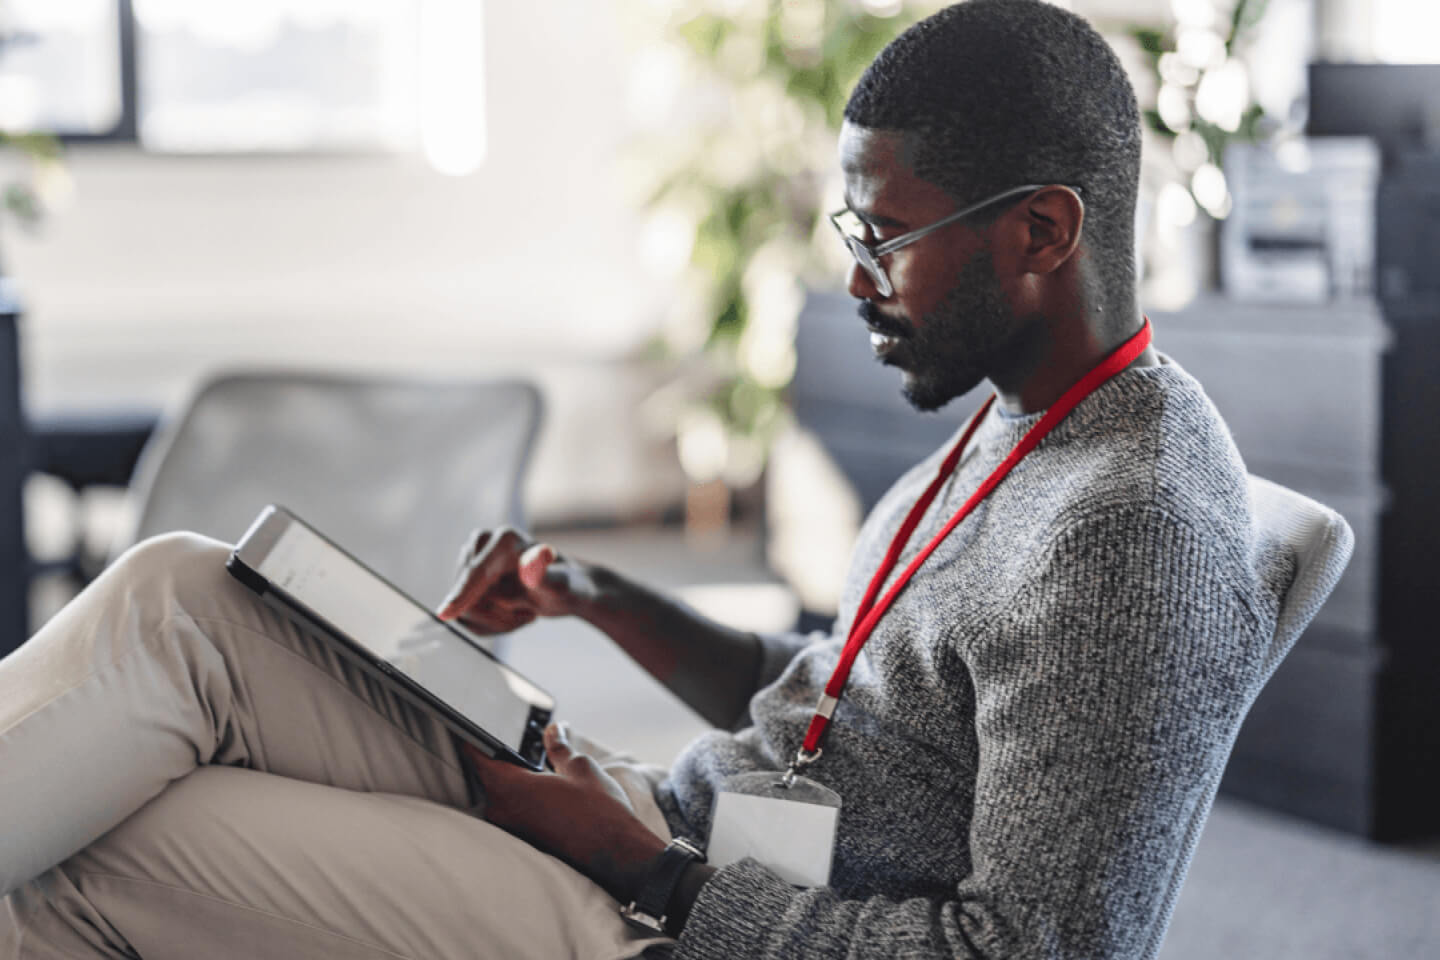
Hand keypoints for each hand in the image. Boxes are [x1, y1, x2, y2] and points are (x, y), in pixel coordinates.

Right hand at [436, 527, 596, 632]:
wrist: (563, 586)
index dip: (462, 594)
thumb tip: (535, 558)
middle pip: (468, 596)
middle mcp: (482, 543)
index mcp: (504, 540)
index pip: (476, 573)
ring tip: (523, 612)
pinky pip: (466, 615)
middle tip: (530, 615)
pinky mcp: (466, 578)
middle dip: (498, 617)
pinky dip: (489, 624)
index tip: (445, 614)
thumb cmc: (565, 584)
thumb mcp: (561, 584)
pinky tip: (510, 613)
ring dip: (496, 622)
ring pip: (465, 609)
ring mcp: (471, 560)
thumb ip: (544, 574)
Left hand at [462, 724, 666, 903]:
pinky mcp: (523, 839)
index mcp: (509, 787)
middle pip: (487, 774)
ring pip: (500, 793)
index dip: (474, 736)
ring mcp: (510, 828)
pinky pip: (512, 809)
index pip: (476, 755)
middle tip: (518, 739)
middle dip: (501, 756)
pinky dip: (523, 796)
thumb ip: (558, 747)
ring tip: (539, 764)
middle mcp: (502, 810)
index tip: (473, 724)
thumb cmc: (598, 811)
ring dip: (513, 778)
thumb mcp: (579, 767)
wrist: (615, 855)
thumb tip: (552, 731)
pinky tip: (545, 789)